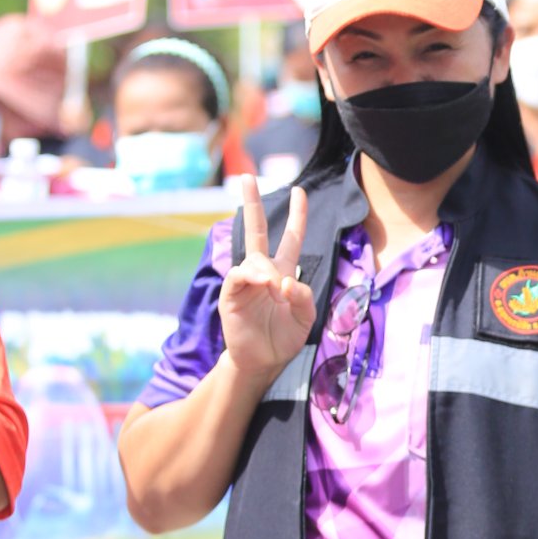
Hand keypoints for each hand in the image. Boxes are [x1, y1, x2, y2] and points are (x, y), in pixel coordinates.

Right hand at [219, 178, 315, 379]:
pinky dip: (253, 276)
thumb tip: (285, 281)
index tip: (299, 191)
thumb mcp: (306, 318)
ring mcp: (245, 282)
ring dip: (267, 270)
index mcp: (283, 272)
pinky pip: (239, 275)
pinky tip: (264, 284)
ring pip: (254, 258)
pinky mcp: (231, 295)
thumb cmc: (284, 338)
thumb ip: (303, 297)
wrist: (263, 361)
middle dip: (252, 203)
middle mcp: (262, 272)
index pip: (290, 238)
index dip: (296, 216)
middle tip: (246, 177)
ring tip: (276, 289)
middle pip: (255, 230)